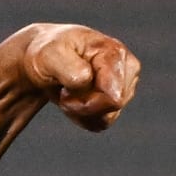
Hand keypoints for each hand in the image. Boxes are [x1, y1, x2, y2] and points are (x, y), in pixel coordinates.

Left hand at [21, 24, 139, 132]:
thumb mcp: (51, 56)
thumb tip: (87, 80)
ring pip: (107, 118)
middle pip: (111, 109)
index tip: (65, 89)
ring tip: (69, 93)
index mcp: (115, 54)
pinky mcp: (117, 99)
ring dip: (81, 112)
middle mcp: (127, 69)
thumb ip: (70, 68)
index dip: (84, 102)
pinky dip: (84, 117)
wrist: (48, 58)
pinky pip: (102, 122)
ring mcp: (125, 85)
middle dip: (82, 107)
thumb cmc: (50, 53)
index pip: (112, 97)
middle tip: (65, 92)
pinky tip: (75, 101)